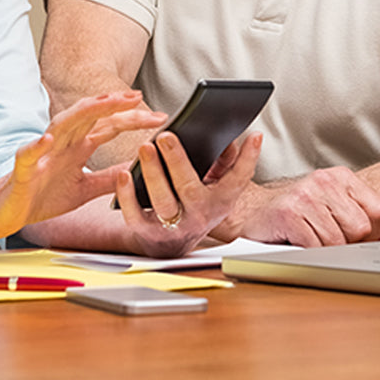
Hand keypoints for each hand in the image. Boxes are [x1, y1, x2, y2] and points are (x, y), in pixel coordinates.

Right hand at [0, 91, 163, 235]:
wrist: (7, 212)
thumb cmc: (40, 196)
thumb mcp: (84, 189)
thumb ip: (108, 179)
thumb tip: (134, 170)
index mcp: (76, 148)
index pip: (108, 127)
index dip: (131, 120)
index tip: (157, 116)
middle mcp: (61, 144)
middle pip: (89, 117)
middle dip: (113, 104)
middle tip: (138, 97)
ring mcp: (41, 153)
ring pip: (62, 124)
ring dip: (83, 112)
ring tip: (104, 102)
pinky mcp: (22, 170)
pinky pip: (28, 154)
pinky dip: (37, 145)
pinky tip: (48, 140)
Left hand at [114, 131, 262, 258]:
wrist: (172, 244)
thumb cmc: (194, 205)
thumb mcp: (217, 188)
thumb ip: (229, 163)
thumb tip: (240, 139)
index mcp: (219, 201)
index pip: (238, 180)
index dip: (248, 159)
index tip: (253, 135)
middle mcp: (198, 215)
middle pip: (190, 188)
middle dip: (177, 161)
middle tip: (166, 136)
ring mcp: (173, 226)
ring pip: (162, 201)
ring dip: (153, 173)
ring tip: (145, 148)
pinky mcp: (147, 232)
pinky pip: (135, 215)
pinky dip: (128, 195)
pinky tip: (125, 173)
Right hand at [209, 167, 379, 246]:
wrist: (252, 213)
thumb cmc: (295, 214)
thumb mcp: (335, 211)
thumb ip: (368, 225)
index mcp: (341, 177)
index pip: (379, 211)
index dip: (371, 232)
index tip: (353, 236)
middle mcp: (324, 181)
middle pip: (361, 228)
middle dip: (349, 244)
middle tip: (329, 240)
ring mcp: (305, 195)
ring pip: (338, 241)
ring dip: (326, 251)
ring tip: (312, 241)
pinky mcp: (288, 213)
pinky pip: (315, 247)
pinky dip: (310, 253)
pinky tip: (299, 243)